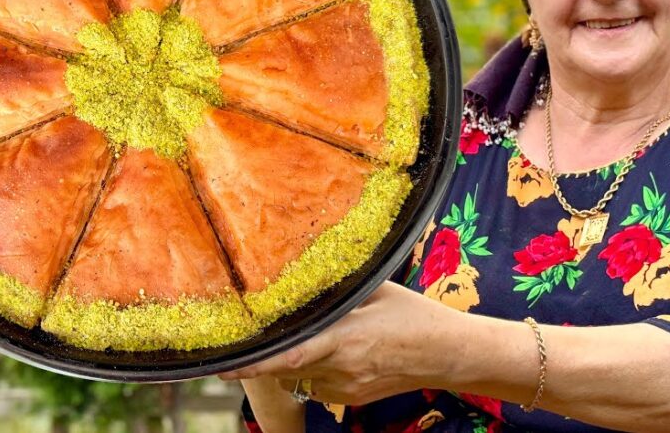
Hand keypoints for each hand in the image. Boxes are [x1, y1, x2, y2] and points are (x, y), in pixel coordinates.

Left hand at [220, 281, 461, 404]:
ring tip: (300, 339)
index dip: (255, 364)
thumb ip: (340, 287)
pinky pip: (315, 385)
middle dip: (259, 361)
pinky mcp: (349, 398)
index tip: (223, 366)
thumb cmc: (414, 315)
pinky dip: (310, 370)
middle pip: (285, 368)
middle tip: (231, 354)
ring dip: (288, 362)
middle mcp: (342, 368)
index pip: (291, 355)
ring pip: (297, 378)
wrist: (446, 355)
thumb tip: (306, 271)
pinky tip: (328, 351)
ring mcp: (345, 388)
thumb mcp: (377, 290)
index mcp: (347, 337)